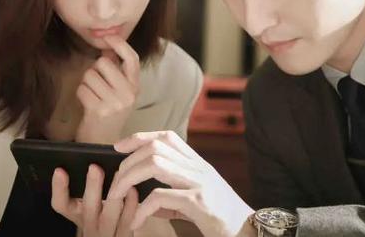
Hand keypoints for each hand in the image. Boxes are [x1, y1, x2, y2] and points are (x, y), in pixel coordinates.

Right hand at [52, 164, 138, 236]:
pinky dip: (130, 204)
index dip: (59, 188)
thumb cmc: (102, 214)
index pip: (60, 204)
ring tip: (119, 173)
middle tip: (94, 167)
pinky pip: (127, 221)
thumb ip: (90, 188)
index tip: (59, 170)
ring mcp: (106, 233)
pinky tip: (133, 189)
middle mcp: (88, 225)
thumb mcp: (90, 205)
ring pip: (108, 215)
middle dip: (91, 187)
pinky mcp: (123, 235)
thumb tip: (94, 159)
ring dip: (114, 193)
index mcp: (76, 215)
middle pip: (87, 208)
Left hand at [75, 36, 139, 143]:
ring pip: (90, 75)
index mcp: (135, 87)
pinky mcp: (99, 110)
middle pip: (104, 63)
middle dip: (94, 70)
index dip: (120, 45)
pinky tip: (87, 104)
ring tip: (92, 96)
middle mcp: (128, 94)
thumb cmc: (108, 113)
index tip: (109, 37)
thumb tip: (108, 49)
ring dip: (86, 84)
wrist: (102, 142)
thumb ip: (115, 70)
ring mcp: (114, 103)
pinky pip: (82, 89)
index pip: (132, 59)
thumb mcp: (118, 92)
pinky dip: (80, 94)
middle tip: (96, 84)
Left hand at [109, 131, 254, 236]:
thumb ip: (172, 198)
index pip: (167, 137)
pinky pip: (162, 197)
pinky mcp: (199, 203)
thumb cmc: (222, 218)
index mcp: (198, 164)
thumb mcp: (196, 202)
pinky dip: (143, 209)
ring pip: (155, 165)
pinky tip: (136, 221)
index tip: (118, 146)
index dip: (140, 137)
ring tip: (117, 196)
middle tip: (114, 182)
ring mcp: (200, 182)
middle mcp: (198, 168)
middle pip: (155, 148)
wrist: (249, 231)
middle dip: (128, 161)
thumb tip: (147, 201)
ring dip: (129, 179)